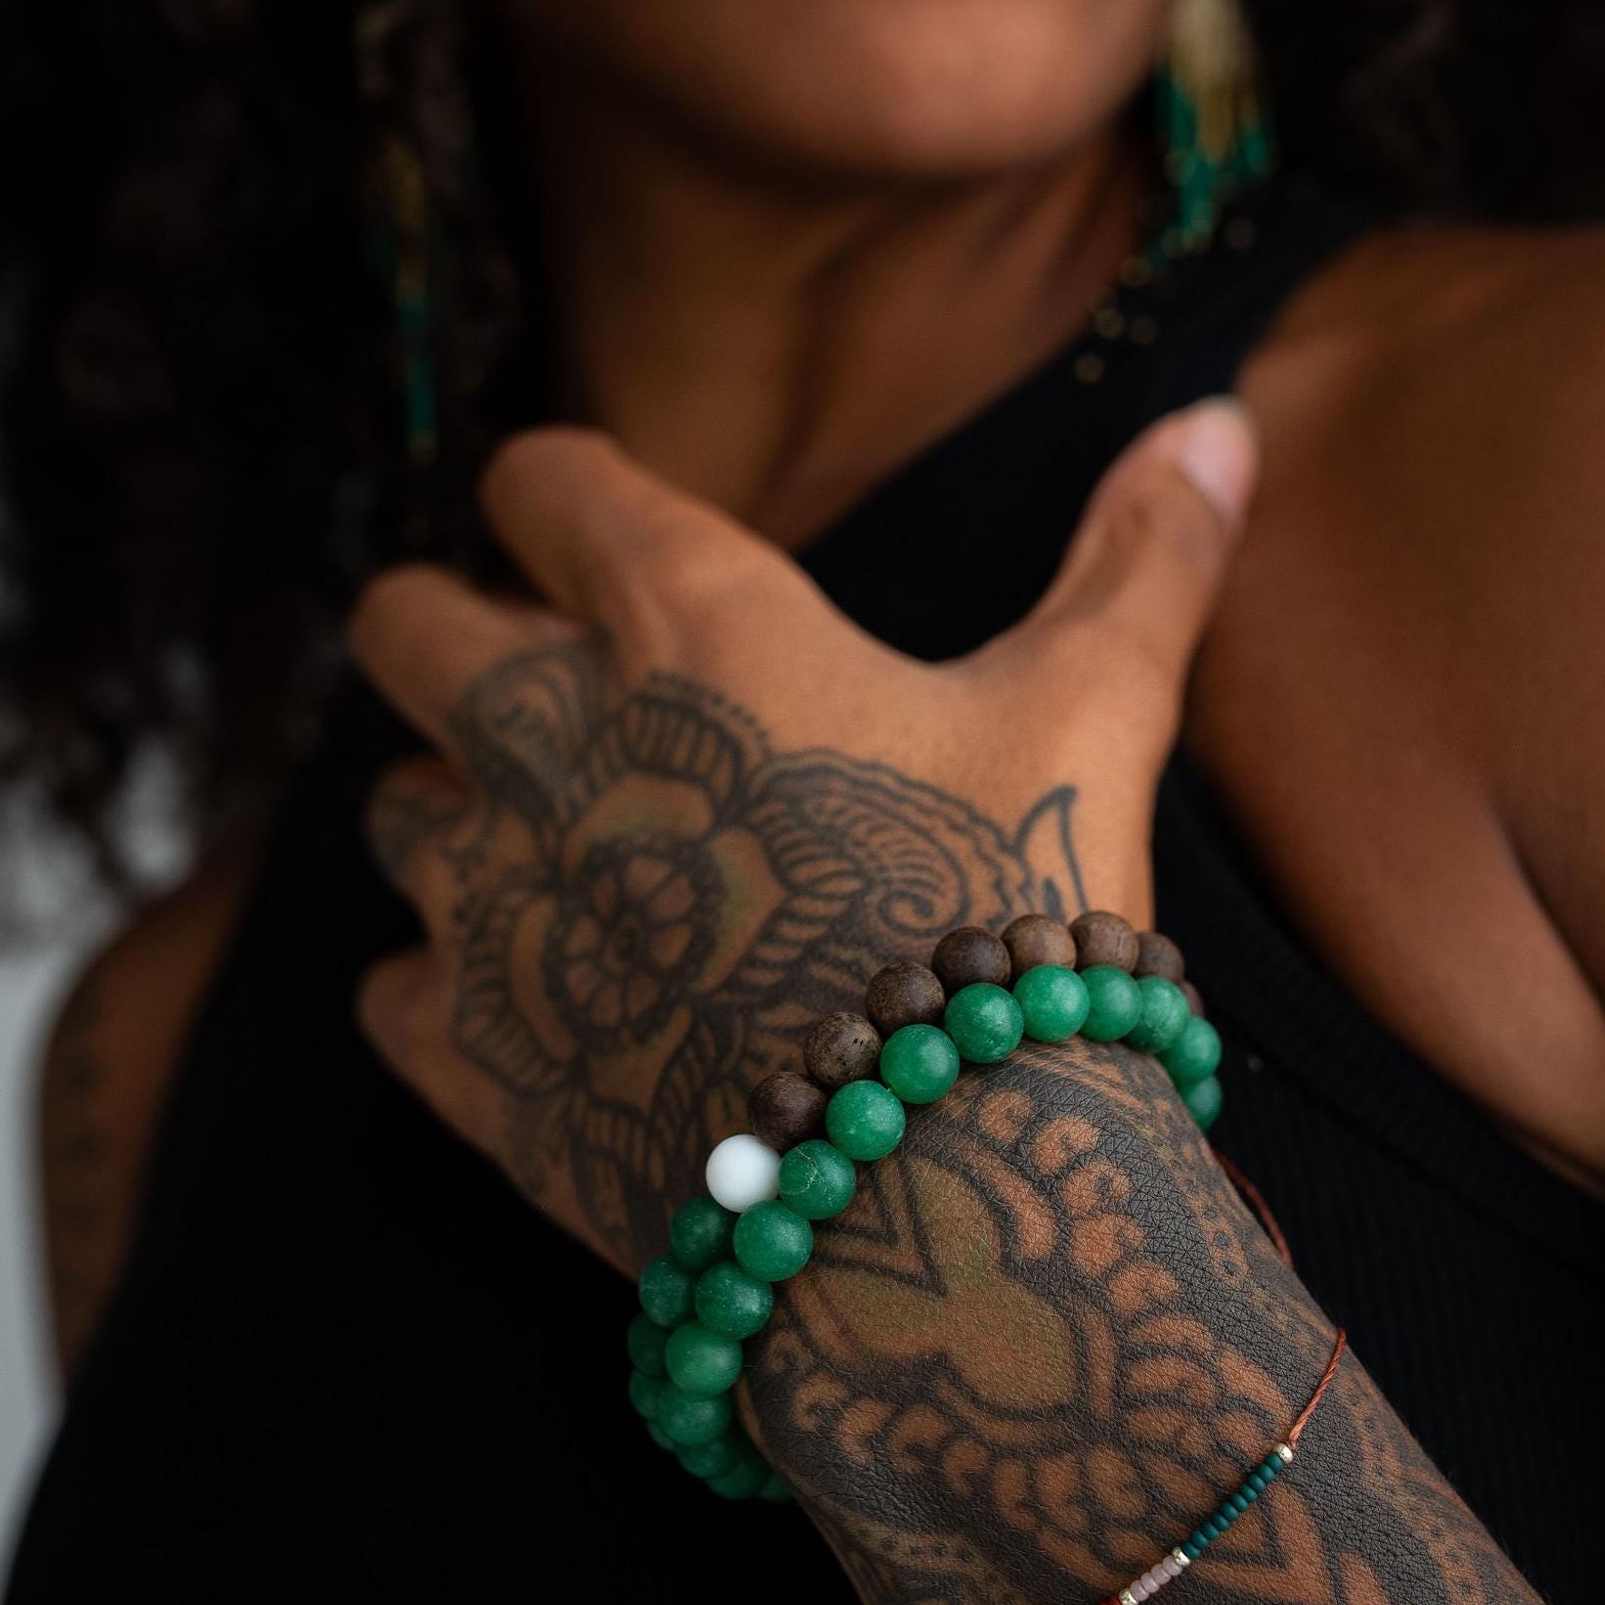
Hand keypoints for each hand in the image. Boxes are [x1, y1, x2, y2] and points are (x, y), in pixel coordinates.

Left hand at [347, 399, 1256, 1279]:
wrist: (935, 1181)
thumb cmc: (1012, 912)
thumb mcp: (1098, 710)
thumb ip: (1139, 557)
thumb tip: (1218, 423)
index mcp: (685, 624)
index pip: (543, 480)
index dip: (564, 492)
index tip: (599, 527)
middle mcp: (546, 743)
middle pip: (399, 623)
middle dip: (451, 635)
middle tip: (548, 688)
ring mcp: (490, 905)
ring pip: (386, 811)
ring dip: (452, 816)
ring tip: (566, 860)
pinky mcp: (471, 1058)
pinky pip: (391, 994)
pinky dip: (449, 995)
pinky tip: (550, 1013)